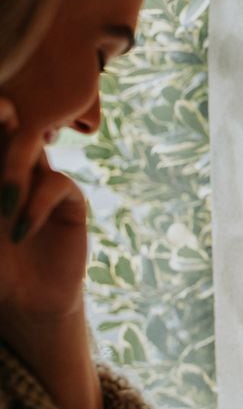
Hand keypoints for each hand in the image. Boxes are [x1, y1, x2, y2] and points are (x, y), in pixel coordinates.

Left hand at [0, 98, 89, 323]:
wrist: (26, 301)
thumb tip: (0, 181)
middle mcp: (13, 170)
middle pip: (9, 133)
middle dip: (3, 117)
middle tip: (1, 106)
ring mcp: (42, 183)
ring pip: (34, 151)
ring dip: (17, 161)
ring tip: (3, 192)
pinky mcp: (70, 202)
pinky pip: (57, 184)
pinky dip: (35, 205)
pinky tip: (21, 232)